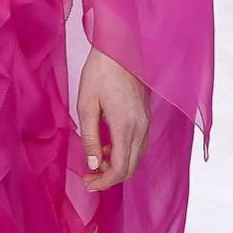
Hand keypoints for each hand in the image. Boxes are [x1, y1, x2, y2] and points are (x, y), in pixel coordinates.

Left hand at [77, 51, 149, 189]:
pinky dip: (125, 153)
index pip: (121, 168)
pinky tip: (108, 147)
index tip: (88, 183)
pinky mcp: (146, 116)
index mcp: (125, 126)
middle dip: (110, 178)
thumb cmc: (99, 73)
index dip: (104, 182)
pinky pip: (139, 144)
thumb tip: (94, 163)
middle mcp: (141, 127)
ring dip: (118, 166)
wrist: (119, 49)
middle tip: (90, 179)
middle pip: (132, 167)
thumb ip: (90, 138)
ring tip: (96, 163)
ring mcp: (146, 122)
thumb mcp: (86, 106)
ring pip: (137, 157)